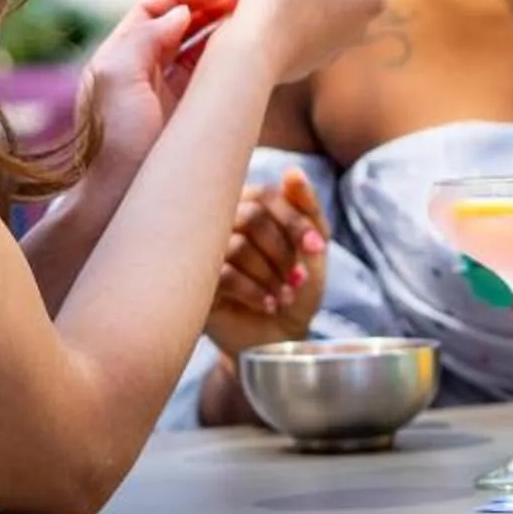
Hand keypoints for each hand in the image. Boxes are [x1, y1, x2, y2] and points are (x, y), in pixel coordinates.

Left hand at [74, 0, 241, 177]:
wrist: (118, 200)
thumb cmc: (112, 142)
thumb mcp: (118, 79)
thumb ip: (145, 37)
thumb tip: (179, 12)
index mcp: (120, 55)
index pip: (154, 10)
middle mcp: (142, 68)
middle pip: (179, 24)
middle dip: (210, 6)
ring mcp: (165, 90)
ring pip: (197, 46)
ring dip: (222, 28)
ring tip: (251, 16)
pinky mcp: (185, 112)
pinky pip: (208, 75)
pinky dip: (227, 58)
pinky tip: (246, 49)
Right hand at [203, 167, 328, 358]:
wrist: (277, 340)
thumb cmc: (294, 290)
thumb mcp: (313, 251)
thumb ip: (308, 210)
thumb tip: (293, 172)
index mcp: (248, 206)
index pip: (267, 194)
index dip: (295, 220)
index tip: (317, 248)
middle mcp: (221, 223)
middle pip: (251, 216)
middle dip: (283, 251)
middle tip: (297, 279)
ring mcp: (204, 252)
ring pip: (238, 245)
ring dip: (270, 274)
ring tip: (283, 296)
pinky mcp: (195, 283)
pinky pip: (223, 274)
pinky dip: (253, 290)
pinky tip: (266, 304)